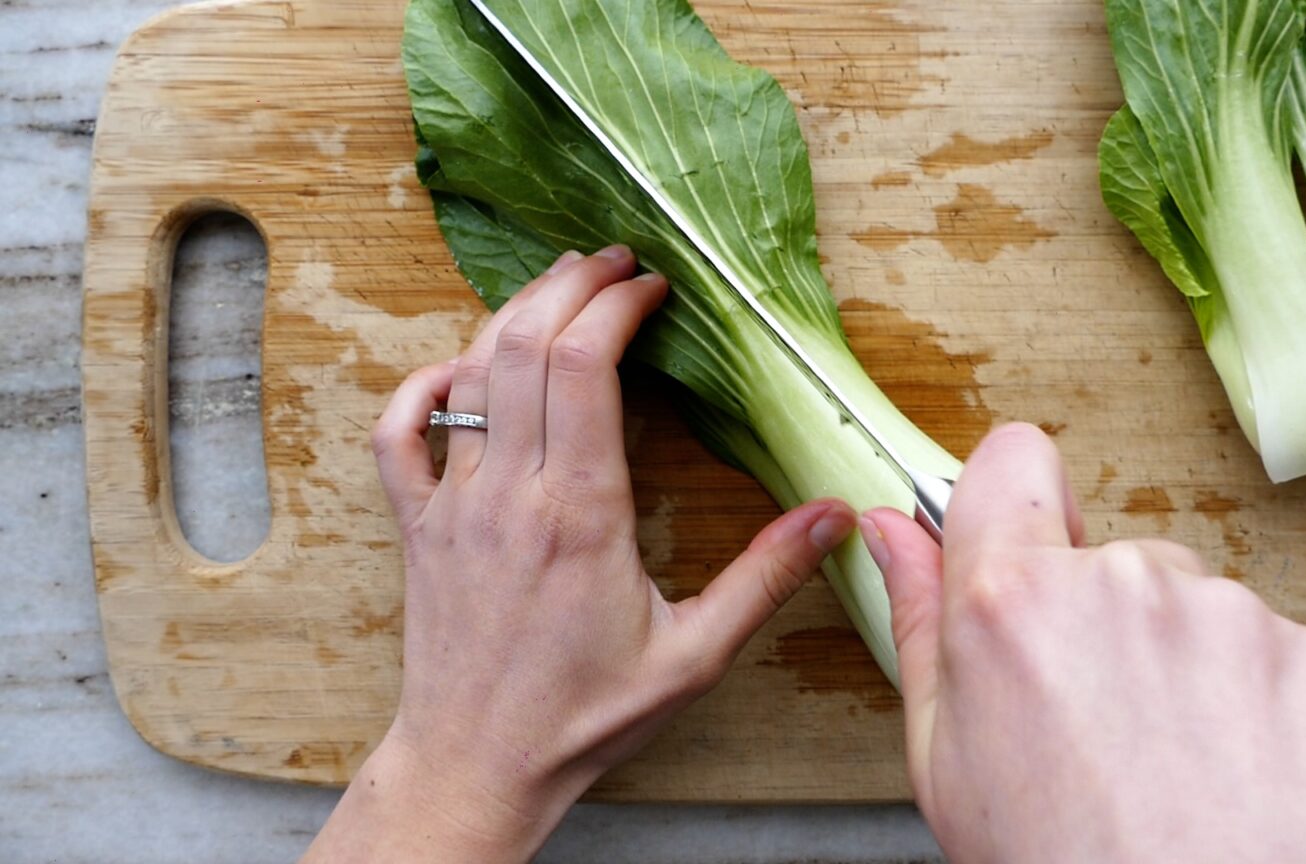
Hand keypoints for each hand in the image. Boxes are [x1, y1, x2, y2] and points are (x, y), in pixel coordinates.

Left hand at [302, 247, 854, 862]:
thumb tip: (834, 515)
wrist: (480, 765)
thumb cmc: (586, 716)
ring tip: (557, 284)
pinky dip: (422, 384)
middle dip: (570, 284)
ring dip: (511, 314)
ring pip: (466, 374)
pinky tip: (457, 369)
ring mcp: (452, 505)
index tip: (651, 286)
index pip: (585, 366)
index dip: (617, 305)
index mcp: (581, 513)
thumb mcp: (695, 655)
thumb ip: (765, 578)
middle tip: (612, 261)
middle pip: (525, 346)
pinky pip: (398, 434)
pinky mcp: (417, 526)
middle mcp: (509, 493)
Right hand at [861, 424, 1305, 863]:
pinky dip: (1265, 707)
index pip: (1011, 465)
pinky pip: (1279, 655)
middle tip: (1106, 735)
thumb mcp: (947, 772)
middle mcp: (1127, 585)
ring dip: (1186, 669)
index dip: (1014, 507)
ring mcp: (1235, 619)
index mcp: (1016, 606)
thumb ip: (919, 628)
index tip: (1025, 552)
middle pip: (1109, 562)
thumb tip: (894, 535)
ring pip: (1197, 611)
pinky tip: (1246, 784)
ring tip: (1181, 775)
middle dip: (1104, 625)